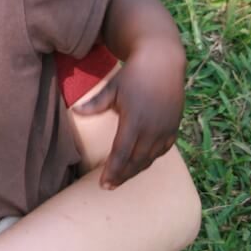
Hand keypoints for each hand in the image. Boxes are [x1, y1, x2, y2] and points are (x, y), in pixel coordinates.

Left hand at [72, 45, 185, 188]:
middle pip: (136, 161)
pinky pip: (162, 150)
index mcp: (135, 121)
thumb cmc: (133, 75)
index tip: (104, 184)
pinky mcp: (174, 127)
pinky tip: (141, 162)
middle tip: (109, 186)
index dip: (113, 171)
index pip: (122, 154)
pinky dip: (151, 159)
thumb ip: (95, 104)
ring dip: (136, 170)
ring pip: (150, 158)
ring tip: (122, 177)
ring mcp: (165, 130)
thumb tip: (76, 112)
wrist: (163, 63)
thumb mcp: (112, 88)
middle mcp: (152, 129)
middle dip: (123, 176)